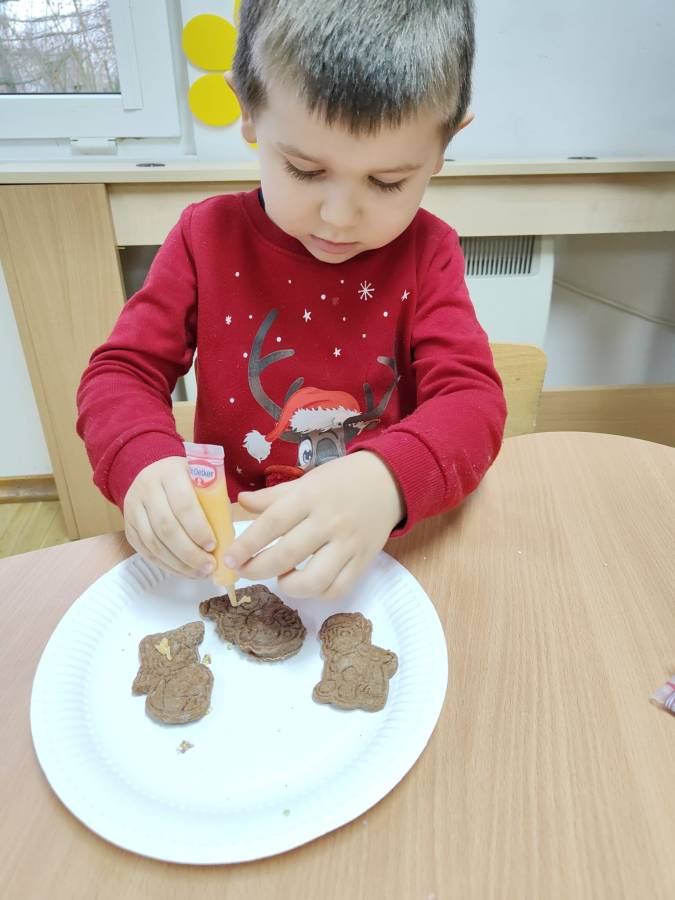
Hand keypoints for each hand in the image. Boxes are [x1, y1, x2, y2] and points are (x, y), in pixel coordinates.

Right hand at [123, 456, 217, 578]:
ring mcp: (133, 507)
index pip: (184, 505)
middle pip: (166, 527)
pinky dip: (165, 564)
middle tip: (208, 566)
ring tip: (198, 572)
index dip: (198, 529)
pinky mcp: (128, 525)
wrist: (155, 475)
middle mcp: (147, 487)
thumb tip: (226, 541)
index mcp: (170, 473)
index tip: (213, 546)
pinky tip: (183, 570)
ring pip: (153, 541)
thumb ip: (215, 507)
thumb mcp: (204, 484)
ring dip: (178, 562)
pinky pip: (145, 550)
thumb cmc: (189, 483)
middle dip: (189, 552)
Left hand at [223, 451, 404, 600]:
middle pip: (288, 554)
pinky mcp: (363, 560)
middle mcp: (329, 521)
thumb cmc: (340, 480)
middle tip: (244, 571)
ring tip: (281, 577)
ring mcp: (349, 543)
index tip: (229, 558)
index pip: (273, 523)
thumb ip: (273, 496)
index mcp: (310, 496)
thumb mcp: (306, 481)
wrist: (388, 482)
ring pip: (315, 579)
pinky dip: (318, 593)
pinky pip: (338, 588)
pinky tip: (307, 583)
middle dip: (258, 569)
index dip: (247, 544)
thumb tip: (242, 503)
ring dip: (289, 586)